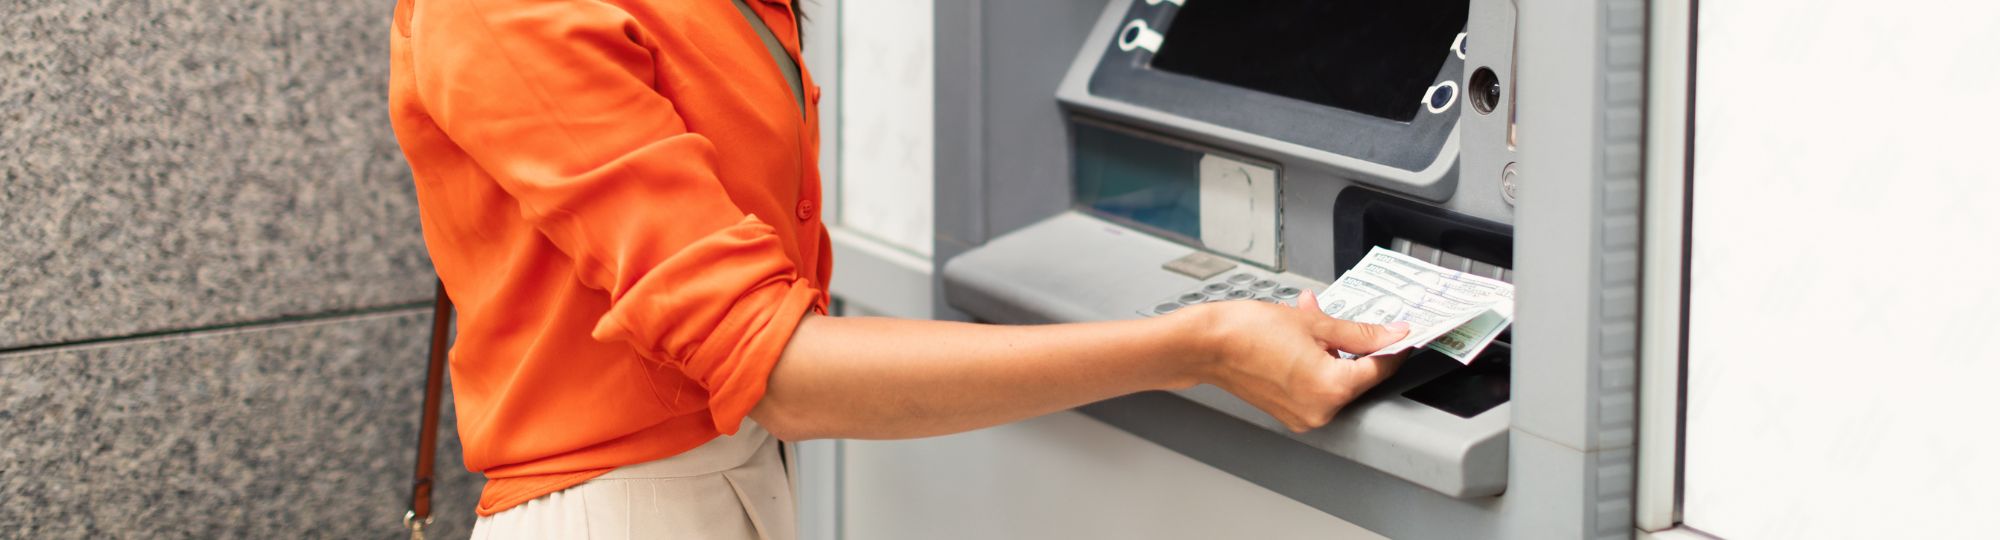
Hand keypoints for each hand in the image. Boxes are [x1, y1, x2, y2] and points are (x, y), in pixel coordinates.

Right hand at [1181, 291, 1409, 432]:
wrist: (1205, 345)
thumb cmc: (1248, 331)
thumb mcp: (1314, 323)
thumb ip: (1360, 333)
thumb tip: (1392, 334)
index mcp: (1331, 388)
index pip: (1380, 368)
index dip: (1394, 346)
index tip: (1402, 332)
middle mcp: (1319, 410)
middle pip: (1358, 376)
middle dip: (1356, 345)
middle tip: (1347, 319)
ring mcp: (1303, 415)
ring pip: (1336, 380)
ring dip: (1333, 351)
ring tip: (1313, 321)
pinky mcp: (1289, 413)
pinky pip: (1316, 387)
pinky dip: (1316, 363)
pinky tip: (1301, 339)